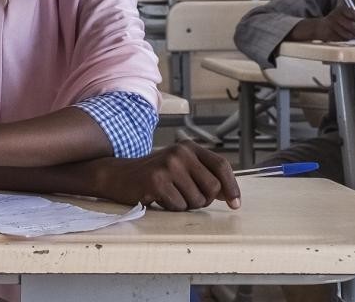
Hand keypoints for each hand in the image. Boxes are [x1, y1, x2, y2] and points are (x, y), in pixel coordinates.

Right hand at [85, 141, 240, 211]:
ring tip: (170, 195)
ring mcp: (168, 165)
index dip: (232, 186)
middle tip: (187, 198)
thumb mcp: (180, 167)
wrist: (118, 175)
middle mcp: (180, 152)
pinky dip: (171, 207)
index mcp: (189, 147)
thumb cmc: (153, 175)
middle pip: (213, 187)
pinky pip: (179, 206)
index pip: (221, 165)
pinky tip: (159, 198)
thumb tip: (230, 195)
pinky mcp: (157, 181)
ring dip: (186, 205)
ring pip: (197, 200)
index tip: (236, 203)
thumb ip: (203, 175)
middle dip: (204, 200)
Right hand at [310, 4, 354, 41]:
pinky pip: (342, 38)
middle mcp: (336, 15)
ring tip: (353, 35)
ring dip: (352, 36)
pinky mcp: (330, 32)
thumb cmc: (336, 21)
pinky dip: (346, 39)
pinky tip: (345, 36)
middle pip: (352, 25)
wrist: (320, 27)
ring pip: (348, 33)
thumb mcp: (348, 16)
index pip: (354, 14)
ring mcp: (332, 24)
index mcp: (342, 9)